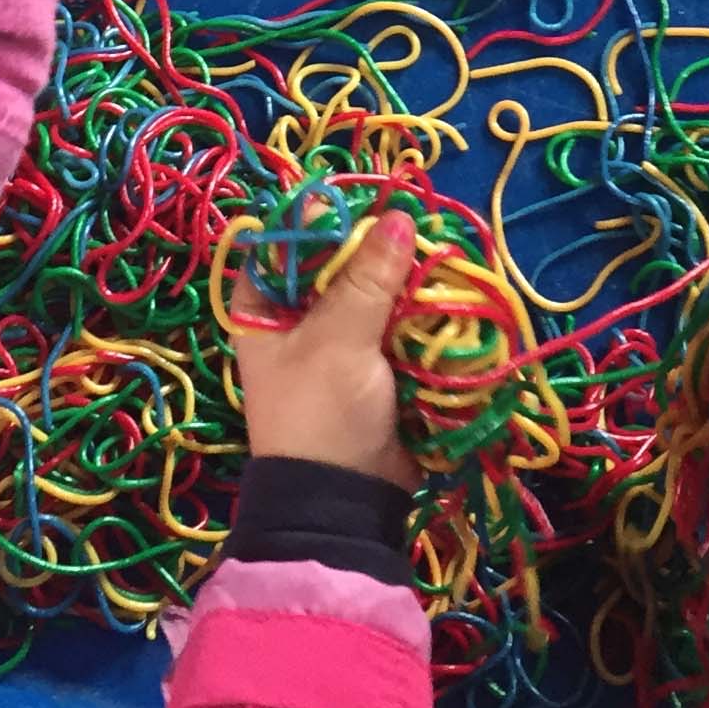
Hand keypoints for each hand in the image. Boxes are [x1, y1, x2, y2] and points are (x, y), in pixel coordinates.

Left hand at [230, 209, 418, 484]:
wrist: (345, 501)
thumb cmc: (322, 411)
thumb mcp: (340, 337)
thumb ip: (369, 276)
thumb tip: (401, 216)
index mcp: (264, 306)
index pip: (290, 241)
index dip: (329, 219)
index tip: (375, 206)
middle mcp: (295, 317)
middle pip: (338, 263)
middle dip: (379, 251)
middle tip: (419, 230)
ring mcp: (336, 342)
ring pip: (373, 293)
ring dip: (404, 282)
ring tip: (439, 257)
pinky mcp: (372, 366)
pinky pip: (395, 324)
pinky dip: (416, 312)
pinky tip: (444, 293)